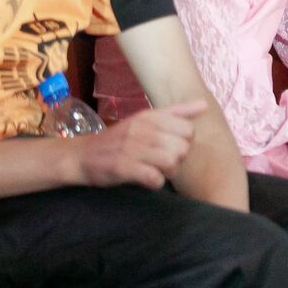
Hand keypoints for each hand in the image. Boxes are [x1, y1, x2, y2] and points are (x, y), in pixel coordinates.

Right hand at [72, 100, 205, 188]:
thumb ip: (176, 112)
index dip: (185, 142)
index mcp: (150, 117)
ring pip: (171, 162)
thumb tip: (204, 105)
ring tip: (158, 171)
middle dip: (179, 159)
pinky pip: (154, 178)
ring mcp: (132, 148)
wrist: (83, 155)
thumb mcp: (146, 119)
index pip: (188, 129)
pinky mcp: (123, 167)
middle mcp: (143, 130)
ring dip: (169, 172)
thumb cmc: (121, 139)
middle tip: (165, 162)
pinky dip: (155, 182)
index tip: (173, 146)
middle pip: (183, 147)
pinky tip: (148, 179)